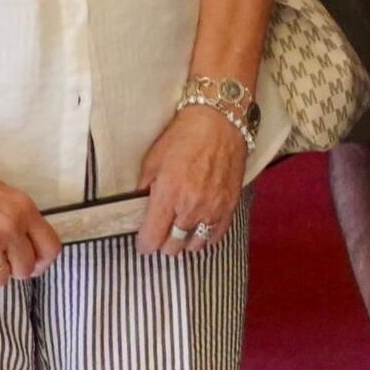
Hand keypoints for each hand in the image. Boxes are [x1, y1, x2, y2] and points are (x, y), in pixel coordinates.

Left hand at [133, 103, 251, 259]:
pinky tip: (199, 228)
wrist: (220, 122)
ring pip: (194, 245)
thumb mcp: (153, 159)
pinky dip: (205, 236)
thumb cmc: (183, 136)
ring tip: (180, 231)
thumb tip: (140, 207)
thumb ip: (145, 187)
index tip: (142, 242)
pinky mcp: (230, 206)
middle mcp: (190, 208)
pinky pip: (215, 236)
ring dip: (184, 241)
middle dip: (163, 243)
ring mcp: (212, 210)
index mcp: (167, 196)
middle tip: (161, 232)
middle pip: (172, 247)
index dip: (144, 244)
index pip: (151, 239)